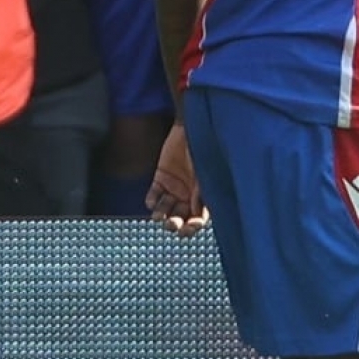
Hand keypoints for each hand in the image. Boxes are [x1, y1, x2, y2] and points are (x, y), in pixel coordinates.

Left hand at [146, 122, 207, 236]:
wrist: (191, 128)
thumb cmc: (204, 150)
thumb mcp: (206, 174)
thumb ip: (202, 193)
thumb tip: (199, 214)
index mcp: (204, 194)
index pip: (200, 216)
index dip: (194, 226)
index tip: (188, 230)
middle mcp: (188, 194)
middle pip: (181, 216)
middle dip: (176, 223)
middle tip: (172, 225)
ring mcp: (174, 187)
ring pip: (166, 209)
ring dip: (162, 215)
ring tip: (159, 216)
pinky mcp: (161, 177)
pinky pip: (154, 195)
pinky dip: (152, 201)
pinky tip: (152, 202)